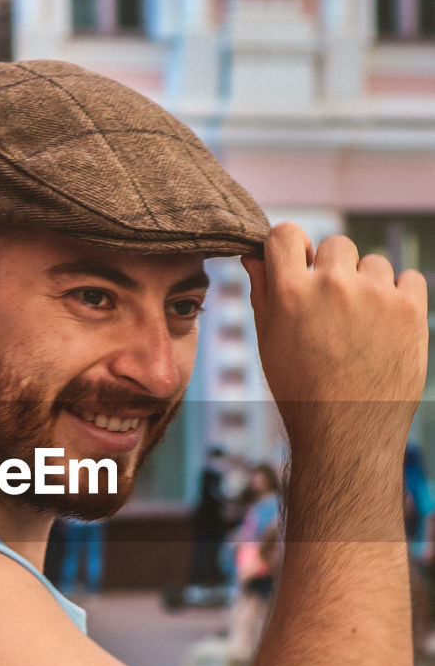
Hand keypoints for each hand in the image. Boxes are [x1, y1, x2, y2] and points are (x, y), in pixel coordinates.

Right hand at [242, 223, 427, 456]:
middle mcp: (333, 286)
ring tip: (361, 327)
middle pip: (336, 245)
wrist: (348, 431)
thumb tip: (255, 256)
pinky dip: (400, 297)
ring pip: (374, 263)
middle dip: (334, 270)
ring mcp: (375, 295)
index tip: (298, 264)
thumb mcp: (269, 342)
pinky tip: (386, 327)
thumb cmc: (302, 390)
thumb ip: (263, 292)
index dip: (291, 247)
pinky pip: (409, 279)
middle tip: (333, 310)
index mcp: (291, 293)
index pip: (285, 234)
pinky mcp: (410, 309)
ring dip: (369, 285)